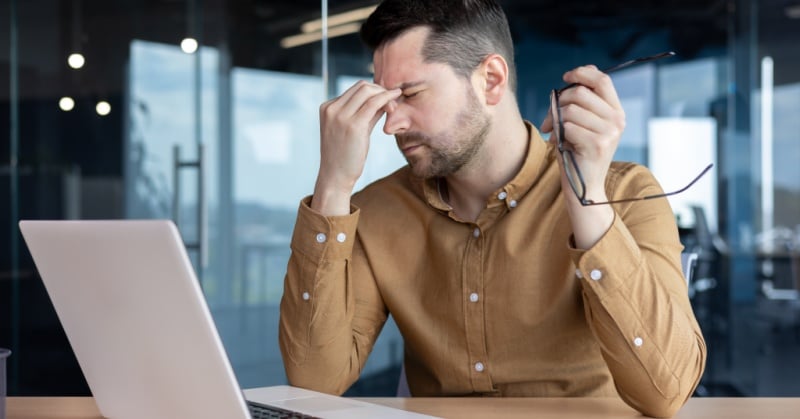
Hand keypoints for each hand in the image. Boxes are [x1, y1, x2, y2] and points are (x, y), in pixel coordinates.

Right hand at [312, 80, 401, 214]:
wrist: (335, 177)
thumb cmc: (344, 156)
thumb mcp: (352, 130)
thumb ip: (364, 114)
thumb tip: (383, 100)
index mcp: (327, 108)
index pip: (354, 89)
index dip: (374, 91)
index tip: (386, 101)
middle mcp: (331, 109)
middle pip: (362, 87)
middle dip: (380, 90)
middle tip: (393, 101)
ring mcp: (340, 116)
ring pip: (368, 92)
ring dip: (385, 94)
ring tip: (395, 106)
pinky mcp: (353, 125)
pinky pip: (374, 103)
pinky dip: (386, 100)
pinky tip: (394, 106)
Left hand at [542, 65, 625, 203]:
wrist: (584, 187)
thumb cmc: (577, 152)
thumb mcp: (582, 123)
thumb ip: (580, 102)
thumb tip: (570, 79)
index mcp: (616, 111)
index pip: (602, 80)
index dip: (582, 73)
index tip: (565, 77)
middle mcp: (617, 120)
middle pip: (580, 93)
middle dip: (558, 102)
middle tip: (549, 118)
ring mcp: (609, 133)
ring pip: (570, 110)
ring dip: (555, 120)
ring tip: (555, 133)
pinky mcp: (597, 145)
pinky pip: (567, 127)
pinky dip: (558, 134)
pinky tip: (559, 143)